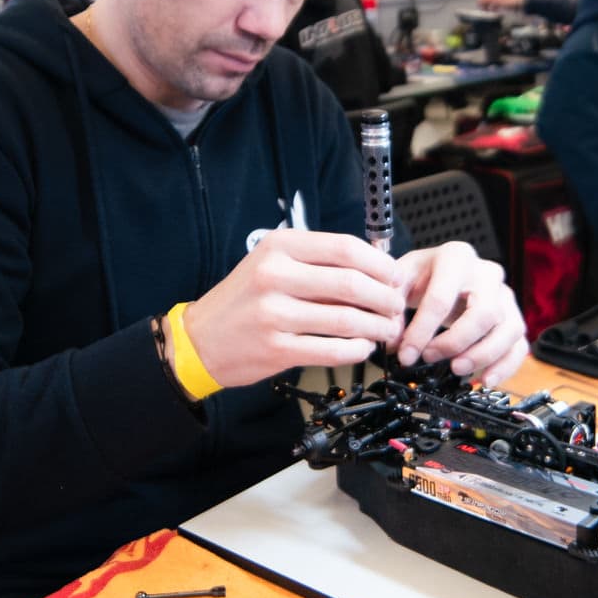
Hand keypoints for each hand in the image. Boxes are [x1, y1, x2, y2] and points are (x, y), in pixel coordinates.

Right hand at [180, 230, 405, 387]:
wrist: (201, 340)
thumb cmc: (244, 300)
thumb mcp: (271, 263)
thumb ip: (317, 262)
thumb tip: (375, 269)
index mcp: (279, 247)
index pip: (344, 248)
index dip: (379, 264)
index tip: (395, 276)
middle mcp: (275, 276)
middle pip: (351, 284)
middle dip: (385, 298)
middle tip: (397, 307)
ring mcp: (274, 314)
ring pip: (346, 319)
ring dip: (377, 327)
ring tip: (388, 330)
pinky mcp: (276, 348)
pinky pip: (331, 350)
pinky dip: (356, 350)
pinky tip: (363, 347)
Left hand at [393, 242, 527, 384]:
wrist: (445, 272)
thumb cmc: (424, 276)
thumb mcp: (401, 279)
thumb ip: (392, 306)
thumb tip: (393, 338)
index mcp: (456, 257)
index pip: (441, 298)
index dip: (421, 331)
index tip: (406, 354)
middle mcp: (487, 274)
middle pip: (484, 313)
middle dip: (455, 342)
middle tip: (430, 357)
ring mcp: (505, 296)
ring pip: (508, 329)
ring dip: (483, 355)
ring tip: (457, 369)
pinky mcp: (514, 318)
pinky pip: (520, 345)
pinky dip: (506, 366)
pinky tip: (487, 379)